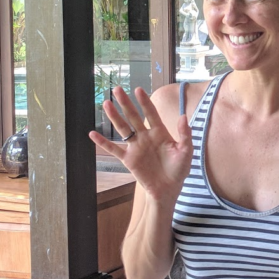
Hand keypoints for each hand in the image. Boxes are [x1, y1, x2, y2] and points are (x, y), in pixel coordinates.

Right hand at [89, 87, 192, 201]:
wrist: (168, 189)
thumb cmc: (179, 169)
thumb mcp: (186, 151)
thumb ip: (185, 134)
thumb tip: (183, 117)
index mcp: (160, 132)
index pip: (151, 113)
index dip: (144, 102)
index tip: (138, 90)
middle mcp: (145, 136)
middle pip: (133, 117)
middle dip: (126, 103)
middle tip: (117, 89)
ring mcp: (136, 147)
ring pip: (122, 129)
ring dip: (114, 117)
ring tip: (106, 103)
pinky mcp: (128, 159)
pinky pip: (113, 149)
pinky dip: (103, 142)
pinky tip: (92, 134)